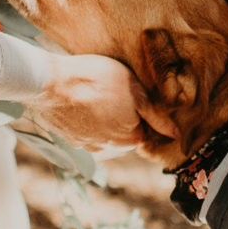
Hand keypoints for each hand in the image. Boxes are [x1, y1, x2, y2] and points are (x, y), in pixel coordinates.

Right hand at [27, 51, 153, 148]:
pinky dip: (83, 119)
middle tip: (114, 92)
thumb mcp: (135, 91)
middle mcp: (108, 148)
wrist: (51, 82)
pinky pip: (82, 130)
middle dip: (122, 117)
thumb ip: (156, 115)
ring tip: (96, 95)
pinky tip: (80, 101)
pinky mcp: (67, 137)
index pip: (144, 129)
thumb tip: (176, 133)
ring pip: (102, 132)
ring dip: (102, 119)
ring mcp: (85, 144)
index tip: (131, 94)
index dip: (140, 110)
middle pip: (123, 133)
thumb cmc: (97, 80)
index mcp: (130, 138)